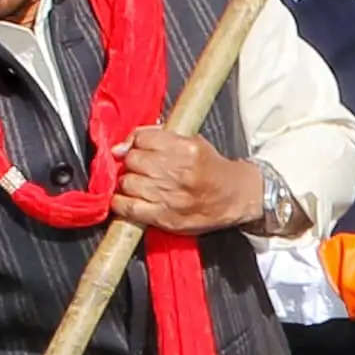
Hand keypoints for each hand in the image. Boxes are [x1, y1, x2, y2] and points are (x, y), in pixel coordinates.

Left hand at [111, 126, 262, 233]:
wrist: (236, 197)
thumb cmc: (212, 169)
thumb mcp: (192, 141)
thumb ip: (157, 136)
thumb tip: (119, 148)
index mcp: (186, 149)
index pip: (141, 138)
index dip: (139, 144)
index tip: (144, 151)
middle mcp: (177, 172)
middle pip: (133, 160)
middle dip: (135, 164)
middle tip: (145, 169)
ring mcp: (171, 196)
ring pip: (128, 183)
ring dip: (130, 183)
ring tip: (143, 185)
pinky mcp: (166, 218)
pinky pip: (128, 208)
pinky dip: (122, 203)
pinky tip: (130, 200)